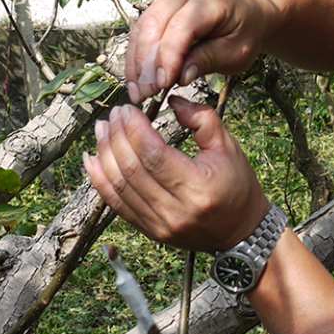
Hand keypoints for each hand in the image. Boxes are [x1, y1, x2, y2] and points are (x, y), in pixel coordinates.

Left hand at [84, 96, 271, 252]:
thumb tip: (171, 101)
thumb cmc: (238, 186)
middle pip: (132, 170)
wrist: (241, 233)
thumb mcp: (228, 147)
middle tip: (113, 115)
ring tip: (101, 130)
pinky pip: (116, 205)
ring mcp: (159, 225)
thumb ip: (201, 118)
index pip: (153, 155)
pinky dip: (100, 181)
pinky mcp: (150, 231)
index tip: (128, 109)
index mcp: (197, 188)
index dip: (134, 129)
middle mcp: (175, 211)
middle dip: (116, 137)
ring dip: (105, 155)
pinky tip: (92, 160)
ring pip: (119, 187)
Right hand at [125, 0, 270, 103]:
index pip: (181, 28)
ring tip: (138, 91)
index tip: (161, 85)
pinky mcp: (163, 0)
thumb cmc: (246, 30)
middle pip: (155, 24)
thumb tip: (180, 77)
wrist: (249, 9)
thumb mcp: (237, 51)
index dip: (167, 58)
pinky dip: (138, 53)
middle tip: (144, 93)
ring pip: (143, 26)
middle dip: (145, 62)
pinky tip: (137, 77)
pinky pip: (143, 26)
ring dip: (137, 61)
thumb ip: (208, 60)